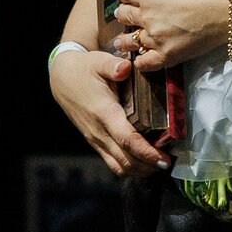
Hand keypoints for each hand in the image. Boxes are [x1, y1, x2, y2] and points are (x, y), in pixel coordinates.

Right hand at [49, 47, 168, 177]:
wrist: (62, 79)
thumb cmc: (84, 69)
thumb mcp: (99, 61)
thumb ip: (113, 65)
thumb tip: (125, 68)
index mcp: (103, 113)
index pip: (127, 140)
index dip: (147, 152)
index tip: (164, 158)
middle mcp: (98, 131)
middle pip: (126, 160)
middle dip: (149, 165)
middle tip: (169, 163)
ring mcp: (95, 139)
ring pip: (119, 166)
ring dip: (140, 169)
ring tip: (159, 164)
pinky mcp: (95, 142)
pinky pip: (112, 162)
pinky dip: (129, 166)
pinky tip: (144, 161)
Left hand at [113, 0, 231, 71]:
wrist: (229, 11)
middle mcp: (147, 16)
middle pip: (123, 16)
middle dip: (124, 14)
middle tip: (125, 16)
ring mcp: (156, 38)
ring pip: (128, 41)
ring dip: (125, 40)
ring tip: (123, 42)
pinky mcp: (167, 55)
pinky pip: (144, 63)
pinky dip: (140, 61)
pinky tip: (141, 58)